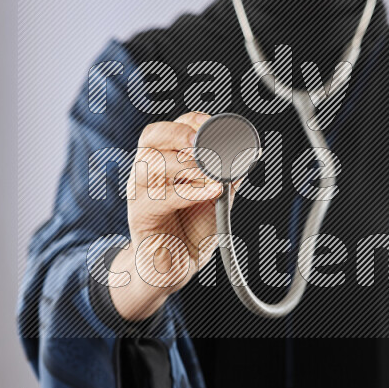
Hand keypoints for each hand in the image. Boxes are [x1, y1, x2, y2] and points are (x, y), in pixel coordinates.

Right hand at [109, 111, 233, 319]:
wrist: (176, 266)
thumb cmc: (192, 228)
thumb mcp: (216, 197)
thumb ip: (228, 176)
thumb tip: (248, 154)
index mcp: (163, 161)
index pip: (167, 129)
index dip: (188, 121)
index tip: (209, 123)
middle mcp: (146, 172)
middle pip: (152, 138)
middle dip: (180, 135)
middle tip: (204, 145)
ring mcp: (140, 192)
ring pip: (153, 164)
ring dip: (187, 164)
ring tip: (212, 174)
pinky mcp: (140, 215)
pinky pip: (162, 197)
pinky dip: (190, 191)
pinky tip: (211, 191)